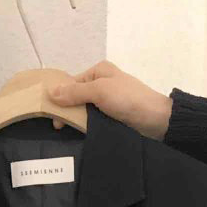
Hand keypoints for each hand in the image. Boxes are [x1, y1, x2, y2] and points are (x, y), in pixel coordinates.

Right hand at [47, 60, 172, 138]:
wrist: (156, 120)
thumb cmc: (128, 99)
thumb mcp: (99, 91)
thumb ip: (75, 92)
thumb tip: (50, 92)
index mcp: (99, 71)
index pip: (71, 83)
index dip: (60, 98)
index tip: (51, 116)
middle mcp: (102, 83)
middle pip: (76, 96)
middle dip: (67, 110)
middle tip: (58, 128)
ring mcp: (107, 100)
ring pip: (84, 109)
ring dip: (76, 120)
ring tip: (65, 133)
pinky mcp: (112, 115)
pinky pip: (93, 119)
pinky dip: (86, 125)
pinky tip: (79, 134)